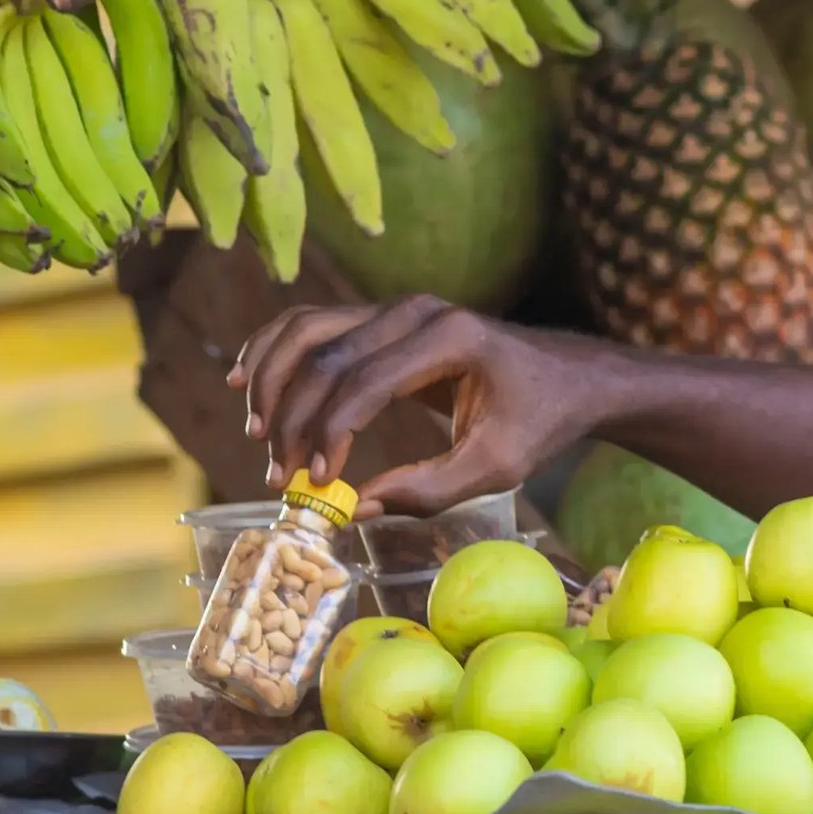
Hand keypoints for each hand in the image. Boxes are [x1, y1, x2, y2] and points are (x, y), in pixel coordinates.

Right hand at [231, 295, 600, 517]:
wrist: (568, 377)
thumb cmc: (538, 422)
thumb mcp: (498, 467)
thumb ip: (431, 491)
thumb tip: (357, 507)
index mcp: (450, 338)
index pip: (365, 382)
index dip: (330, 433)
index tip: (316, 483)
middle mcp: (415, 310)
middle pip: (324, 355)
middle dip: (291, 418)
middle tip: (278, 475)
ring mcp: (395, 306)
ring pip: (305, 331)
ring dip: (271, 381)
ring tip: (259, 435)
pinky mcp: (381, 317)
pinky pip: (312, 325)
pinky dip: (273, 350)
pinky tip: (244, 381)